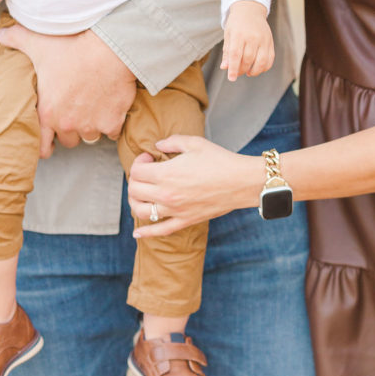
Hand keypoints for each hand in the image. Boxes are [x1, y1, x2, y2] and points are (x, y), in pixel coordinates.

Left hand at [0, 25, 136, 155]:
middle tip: (74, 110)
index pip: (42, 146)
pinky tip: (110, 107)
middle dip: (70, 128)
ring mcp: (92, 125)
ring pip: (90, 136)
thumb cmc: (72, 47)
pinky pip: (111, 131)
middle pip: (69, 139)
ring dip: (91, 125)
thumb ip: (16, 38)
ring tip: (92, 106)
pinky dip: (111, 122)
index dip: (46, 144)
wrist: (108, 49)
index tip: (51, 138)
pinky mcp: (112, 122)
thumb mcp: (38, 43)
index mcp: (47, 112)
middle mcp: (68, 123)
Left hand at [128, 135, 259, 237]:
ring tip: (140, 194)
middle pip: (134, 190)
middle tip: (145, 172)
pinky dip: (146, 233)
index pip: (137, 171)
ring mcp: (174, 210)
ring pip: (141, 211)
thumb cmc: (219, 160)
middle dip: (134, 179)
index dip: (139, 162)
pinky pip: (160, 231)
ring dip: (134, 202)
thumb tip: (157, 145)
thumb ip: (171, 141)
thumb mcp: (194, 143)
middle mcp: (166, 194)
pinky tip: (137, 234)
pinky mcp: (185, 220)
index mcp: (166, 174)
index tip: (149, 158)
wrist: (240, 182)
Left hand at [221, 0, 273, 80]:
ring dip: (254, 71)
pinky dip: (264, 67)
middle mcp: (252, 37)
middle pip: (248, 59)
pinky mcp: (270, 42)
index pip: (236, 55)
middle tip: (237, 72)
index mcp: (239, 34)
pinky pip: (270, 59)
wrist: (250, 10)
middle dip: (241, 70)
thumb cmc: (236, 23)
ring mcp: (263, 39)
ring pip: (261, 62)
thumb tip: (225, 67)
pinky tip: (257, 68)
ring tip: (247, 72)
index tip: (231, 78)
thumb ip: (227, 52)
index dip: (233, 68)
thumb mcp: (228, 34)